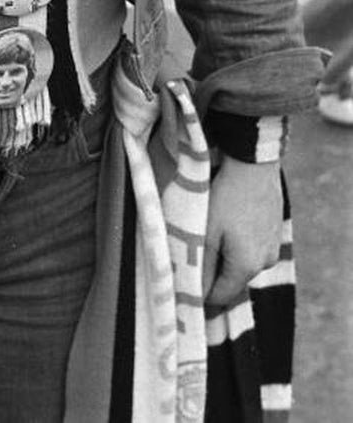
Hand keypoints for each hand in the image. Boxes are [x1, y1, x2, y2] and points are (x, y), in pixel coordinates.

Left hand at [202, 155, 281, 306]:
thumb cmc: (225, 197)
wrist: (253, 164)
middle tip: (194, 253)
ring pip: (243, 263)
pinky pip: (254, 247)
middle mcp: (265, 263)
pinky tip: (229, 223)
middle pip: (233, 280)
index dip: (201, 294)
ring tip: (211, 232)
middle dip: (213, 272)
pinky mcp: (276, 232)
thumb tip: (196, 295)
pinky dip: (240, 242)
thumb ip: (202, 267)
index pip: (220, 296)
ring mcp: (274, 247)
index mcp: (247, 267)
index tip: (184, 284)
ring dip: (227, 256)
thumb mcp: (207, 233)